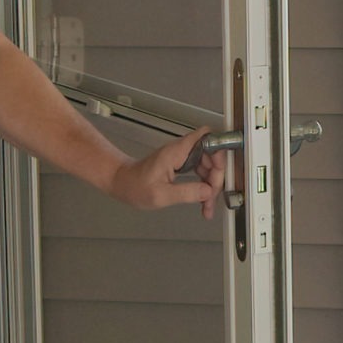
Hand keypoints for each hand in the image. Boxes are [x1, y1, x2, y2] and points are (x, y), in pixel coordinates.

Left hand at [108, 127, 226, 217]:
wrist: (121, 183)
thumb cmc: (134, 186)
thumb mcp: (161, 195)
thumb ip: (186, 193)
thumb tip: (207, 192)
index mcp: (175, 152)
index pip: (207, 138)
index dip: (219, 151)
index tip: (221, 170)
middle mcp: (180, 151)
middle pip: (211, 155)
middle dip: (216, 176)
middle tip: (211, 196)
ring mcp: (182, 157)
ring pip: (208, 165)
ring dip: (211, 184)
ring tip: (206, 204)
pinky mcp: (181, 164)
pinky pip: (200, 171)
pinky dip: (204, 185)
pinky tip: (202, 199)